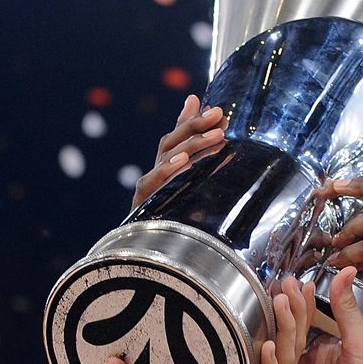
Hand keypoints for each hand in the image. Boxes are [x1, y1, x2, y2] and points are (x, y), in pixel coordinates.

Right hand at [132, 95, 226, 209]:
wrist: (147, 253)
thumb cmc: (171, 218)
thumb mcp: (190, 188)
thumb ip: (197, 158)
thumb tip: (208, 126)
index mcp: (167, 167)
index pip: (178, 135)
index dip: (195, 120)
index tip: (218, 110)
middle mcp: (156, 173)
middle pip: (172, 141)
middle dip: (196, 126)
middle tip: (220, 116)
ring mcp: (149, 186)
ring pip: (167, 157)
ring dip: (193, 145)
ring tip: (216, 136)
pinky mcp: (143, 202)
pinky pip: (155, 182)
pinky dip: (168, 170)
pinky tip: (184, 162)